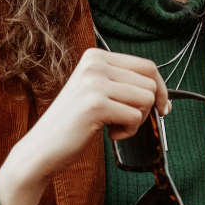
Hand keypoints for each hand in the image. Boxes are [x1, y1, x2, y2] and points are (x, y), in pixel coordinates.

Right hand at [17, 47, 170, 182]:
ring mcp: (94, 83)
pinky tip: (109, 134)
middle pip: (150, 82)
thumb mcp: (95, 93)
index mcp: (95, 57)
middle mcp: (94, 64)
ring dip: (137, 120)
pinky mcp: (96, 105)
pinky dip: (128, 132)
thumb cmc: (72, 125)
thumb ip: (121, 84)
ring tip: (114, 127)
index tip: (163, 108)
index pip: (147, 65)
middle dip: (147, 108)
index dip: (161, 88)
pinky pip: (135, 117)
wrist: (42, 148)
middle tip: (127, 122)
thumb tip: (162, 93)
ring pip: (146, 98)